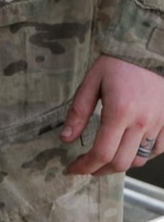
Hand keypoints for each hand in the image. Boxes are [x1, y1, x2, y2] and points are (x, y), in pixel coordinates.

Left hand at [64, 56, 163, 174]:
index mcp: (120, 112)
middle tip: (86, 167)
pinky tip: (128, 150)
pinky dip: (142, 155)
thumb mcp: (90, 83)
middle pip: (121, 162)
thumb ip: (78, 112)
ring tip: (105, 159)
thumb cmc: (118, 64)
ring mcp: (159, 122)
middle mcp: (142, 121)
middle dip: (99, 170)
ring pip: (140, 159)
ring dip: (120, 164)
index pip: (102, 153)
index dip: (84, 167)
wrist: (148, 51)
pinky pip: (158, 149)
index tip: (72, 169)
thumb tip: (66, 139)